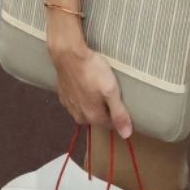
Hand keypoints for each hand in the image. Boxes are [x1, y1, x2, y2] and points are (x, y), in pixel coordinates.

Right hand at [47, 19, 132, 137]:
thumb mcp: (111, 91)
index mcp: (93, 117)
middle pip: (99, 116)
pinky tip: (86, 83)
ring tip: (98, 85)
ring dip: (93, 101)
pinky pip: (77, 100)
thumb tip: (126, 135)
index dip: (119, 113)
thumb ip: (119, 113)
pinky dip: (82, 95)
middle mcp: (79, 116)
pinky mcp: (63, 95)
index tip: (123, 101)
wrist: (68, 55)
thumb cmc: (92, 71)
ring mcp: (69, 106)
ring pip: (87, 108)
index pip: (111, 123)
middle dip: (106, 107)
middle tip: (111, 90)